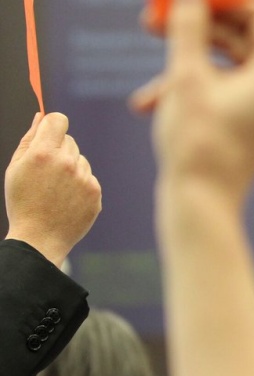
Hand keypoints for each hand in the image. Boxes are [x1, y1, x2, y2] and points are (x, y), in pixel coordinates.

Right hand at [4, 113, 101, 266]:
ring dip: (71, 168)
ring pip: (81, 159)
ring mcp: (83, 178)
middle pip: (69, 140)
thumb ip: (29, 139)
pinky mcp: (95, 192)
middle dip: (58, 150)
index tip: (50, 132)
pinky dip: (80, 184)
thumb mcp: (16, 168)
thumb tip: (40, 116)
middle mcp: (66, 163)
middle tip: (46, 172)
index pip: (59, 120)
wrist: (40, 238)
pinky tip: (66, 199)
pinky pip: (89, 177)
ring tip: (55, 189)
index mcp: (42, 154)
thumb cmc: (23, 201)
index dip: (53, 124)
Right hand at [130, 0, 253, 207]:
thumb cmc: (197, 141)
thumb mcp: (185, 74)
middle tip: (151, 21)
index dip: (219, 0)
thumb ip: (188, 24)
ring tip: (148, 91)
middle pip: (240, 37)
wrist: (201, 204)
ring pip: (225, 67)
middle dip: (193, 30)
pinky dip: (192, 92)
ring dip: (182, 69)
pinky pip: (226, 91)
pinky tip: (151, 106)